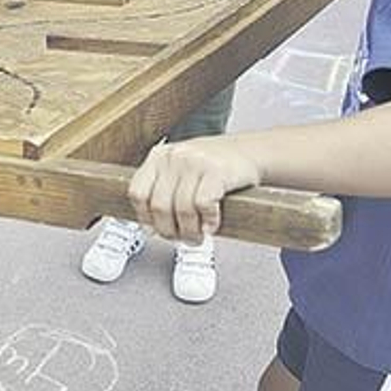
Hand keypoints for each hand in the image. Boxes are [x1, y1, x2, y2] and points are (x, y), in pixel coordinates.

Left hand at [127, 137, 260, 243]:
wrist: (252, 151)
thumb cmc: (216, 164)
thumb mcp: (181, 168)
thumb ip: (164, 188)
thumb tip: (152, 226)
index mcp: (159, 156)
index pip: (137, 192)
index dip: (144, 217)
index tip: (153, 231)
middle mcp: (173, 156)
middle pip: (159, 205)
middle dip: (169, 231)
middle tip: (180, 239)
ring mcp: (195, 162)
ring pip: (181, 209)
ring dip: (190, 231)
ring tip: (197, 237)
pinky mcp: (217, 170)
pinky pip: (203, 204)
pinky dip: (207, 221)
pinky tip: (211, 225)